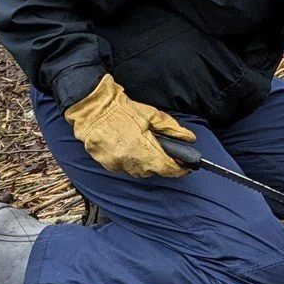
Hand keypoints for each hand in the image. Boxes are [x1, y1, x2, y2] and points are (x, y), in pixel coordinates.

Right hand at [64, 74, 195, 177]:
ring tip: (149, 152)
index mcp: (143, 148)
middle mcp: (130, 160)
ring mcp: (117, 164)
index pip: (166, 168)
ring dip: (147, 166)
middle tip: (167, 155)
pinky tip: (132, 152)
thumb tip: (189, 138)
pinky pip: (125, 169)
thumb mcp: (152, 115)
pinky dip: (132, 164)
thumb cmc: (122, 110)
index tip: (185, 167)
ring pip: (139, 173)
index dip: (178, 170)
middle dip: (162, 165)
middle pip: (153, 172)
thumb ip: (172, 129)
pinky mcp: (107, 165)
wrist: (94, 110)